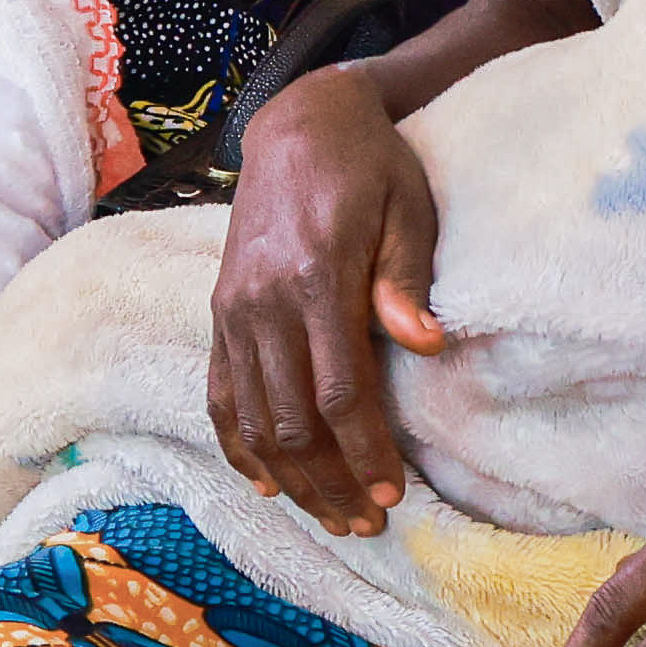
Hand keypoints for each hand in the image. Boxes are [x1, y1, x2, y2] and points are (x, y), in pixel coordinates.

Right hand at [205, 68, 444, 521]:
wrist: (299, 123)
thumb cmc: (369, 166)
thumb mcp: (406, 206)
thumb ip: (407, 277)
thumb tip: (426, 344)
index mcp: (316, 277)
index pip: (339, 391)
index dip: (365, 452)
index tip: (393, 495)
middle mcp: (262, 302)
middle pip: (292, 421)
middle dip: (330, 483)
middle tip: (368, 523)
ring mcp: (233, 310)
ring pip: (253, 420)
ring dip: (291, 478)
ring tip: (331, 516)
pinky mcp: (219, 312)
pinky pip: (220, 394)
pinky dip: (238, 445)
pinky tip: (268, 483)